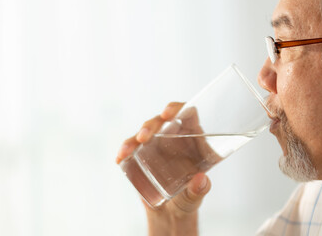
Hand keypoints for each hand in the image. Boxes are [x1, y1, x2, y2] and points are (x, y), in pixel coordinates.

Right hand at [116, 102, 211, 235]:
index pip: (187, 113)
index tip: (167, 114)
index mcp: (194, 138)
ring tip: (128, 150)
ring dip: (134, 138)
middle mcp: (175, 137)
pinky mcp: (142, 155)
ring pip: (145, 132)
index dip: (177, 108)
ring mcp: (157, 145)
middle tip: (144, 136)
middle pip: (162, 120)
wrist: (170, 213)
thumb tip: (201, 181)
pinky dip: (125, 151)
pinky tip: (120, 158)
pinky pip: (132, 147)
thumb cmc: (189, 199)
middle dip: (151, 125)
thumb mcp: (196, 196)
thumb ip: (200, 189)